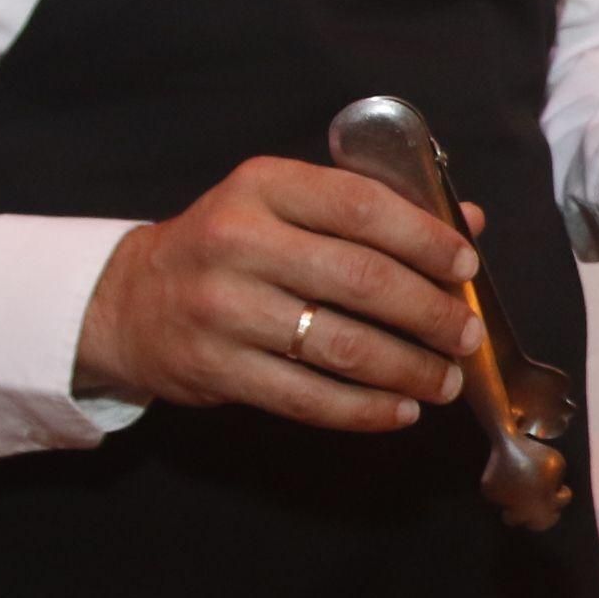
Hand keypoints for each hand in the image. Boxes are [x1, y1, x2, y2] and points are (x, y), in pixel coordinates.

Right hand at [75, 158, 482, 431]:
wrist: (130, 301)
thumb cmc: (230, 246)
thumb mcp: (285, 205)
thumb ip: (370, 209)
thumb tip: (468, 222)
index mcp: (264, 185)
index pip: (360, 206)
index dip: (424, 238)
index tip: (465, 266)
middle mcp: (238, 241)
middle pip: (359, 279)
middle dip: (430, 313)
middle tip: (468, 335)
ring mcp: (223, 308)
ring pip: (339, 346)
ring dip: (407, 369)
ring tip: (445, 380)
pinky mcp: (216, 369)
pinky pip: (306, 397)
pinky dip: (363, 410)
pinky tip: (400, 411)